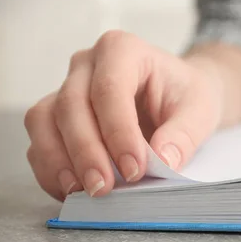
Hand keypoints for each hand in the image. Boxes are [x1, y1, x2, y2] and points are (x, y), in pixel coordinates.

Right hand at [25, 30, 223, 200]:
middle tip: (104, 187)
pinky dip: (51, 170)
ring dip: (59, 161)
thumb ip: (184, 135)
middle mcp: (87, 64)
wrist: (176, 96)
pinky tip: (73, 191)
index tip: (135, 169)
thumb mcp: (200, 111)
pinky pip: (40, 141)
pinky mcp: (56, 117)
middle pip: (71, 105)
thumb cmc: (185, 96)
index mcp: (123, 50)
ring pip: (44, 121)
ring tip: (83, 192)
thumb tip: (164, 162)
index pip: (110, 88)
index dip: (118, 132)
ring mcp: (66, 88)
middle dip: (86, 152)